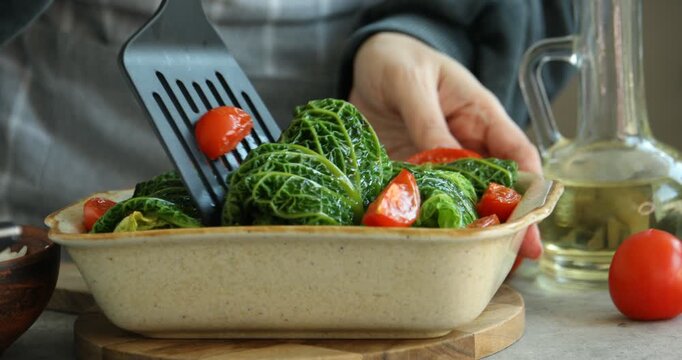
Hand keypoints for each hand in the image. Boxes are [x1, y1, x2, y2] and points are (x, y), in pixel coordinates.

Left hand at [349, 32, 542, 258]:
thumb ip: (428, 119)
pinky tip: (430, 245)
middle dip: (507, 222)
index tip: (531, 218)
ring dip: (470, 229)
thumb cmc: (398, 61)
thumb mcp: (412, 83)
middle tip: (515, 258)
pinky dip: (429, 222)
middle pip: (495, 187)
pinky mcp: (410, 173)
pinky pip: (423, 200)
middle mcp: (466, 144)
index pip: (516, 154)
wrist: (365, 63)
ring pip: (463, 200)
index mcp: (479, 116)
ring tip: (477, 263)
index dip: (529, 187)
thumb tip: (447, 158)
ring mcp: (438, 163)